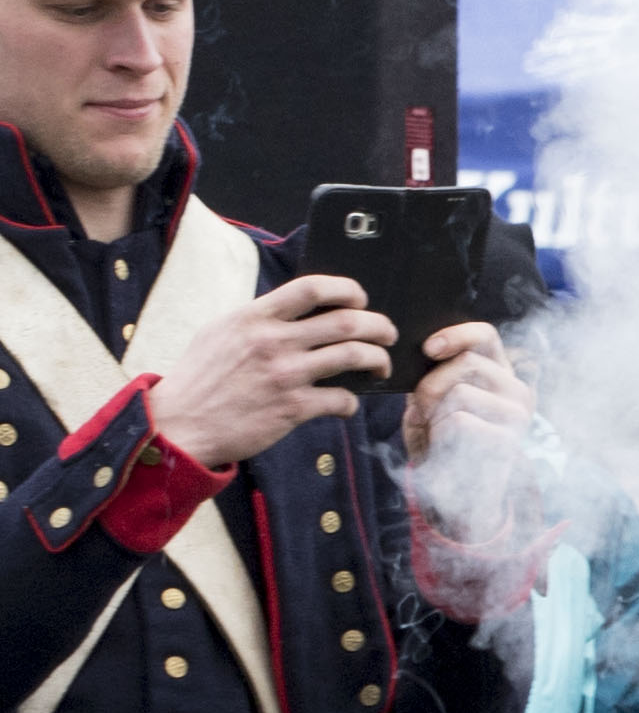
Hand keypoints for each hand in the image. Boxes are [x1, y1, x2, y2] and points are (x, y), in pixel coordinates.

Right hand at [146, 274, 390, 468]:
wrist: (178, 424)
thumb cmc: (201, 378)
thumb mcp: (221, 333)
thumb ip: (259, 319)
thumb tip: (298, 310)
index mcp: (254, 317)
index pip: (311, 288)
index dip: (347, 289)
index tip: (360, 299)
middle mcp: (272, 341)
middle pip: (347, 321)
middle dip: (379, 326)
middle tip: (387, 334)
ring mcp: (285, 375)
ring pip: (355, 356)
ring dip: (378, 360)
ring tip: (380, 366)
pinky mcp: (292, 408)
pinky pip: (342, 400)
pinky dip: (352, 403)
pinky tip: (346, 405)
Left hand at [403, 316, 533, 462]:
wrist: (456, 493)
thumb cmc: (442, 441)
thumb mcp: (433, 402)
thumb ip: (433, 376)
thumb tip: (425, 352)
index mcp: (500, 373)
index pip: (484, 335)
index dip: (455, 335)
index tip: (427, 349)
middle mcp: (517, 389)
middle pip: (466, 362)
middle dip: (431, 384)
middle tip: (421, 407)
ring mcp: (518, 414)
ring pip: (461, 391)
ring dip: (436, 413)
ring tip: (437, 430)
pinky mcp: (509, 439)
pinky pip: (459, 420)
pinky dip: (441, 434)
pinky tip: (447, 447)